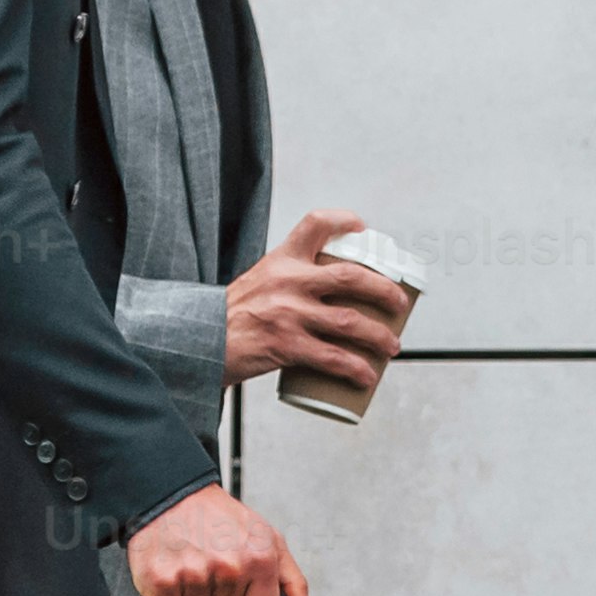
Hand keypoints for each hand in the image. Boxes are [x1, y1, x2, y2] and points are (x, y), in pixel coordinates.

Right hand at [126, 484, 312, 595]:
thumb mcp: (270, 542)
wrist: (175, 495)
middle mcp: (229, 566)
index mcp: (260, 559)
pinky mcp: (161, 579)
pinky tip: (174, 581)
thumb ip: (292, 585)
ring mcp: (194, 573)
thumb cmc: (223, 520)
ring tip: (194, 572)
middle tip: (212, 574)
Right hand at [221, 208, 412, 392]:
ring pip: (349, 322)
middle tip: (400, 304)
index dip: (344, 220)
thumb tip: (333, 293)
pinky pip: (331, 358)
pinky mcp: (284, 346)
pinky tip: (368, 376)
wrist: (196, 343)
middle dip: (385, 290)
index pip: (315, 224)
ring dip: (379, 336)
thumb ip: (288, 281)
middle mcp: (287, 281)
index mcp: (280, 260)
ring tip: (393, 347)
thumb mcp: (258, 282)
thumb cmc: (233, 317)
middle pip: (351, 277)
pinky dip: (356, 368)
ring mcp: (287, 313)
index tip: (364, 228)